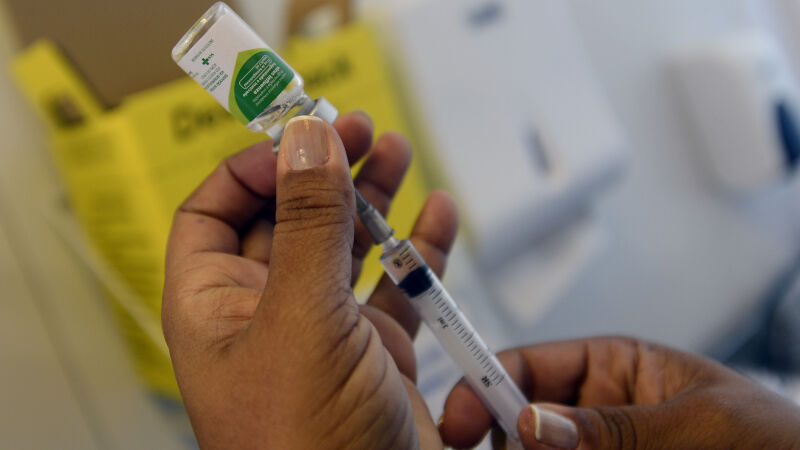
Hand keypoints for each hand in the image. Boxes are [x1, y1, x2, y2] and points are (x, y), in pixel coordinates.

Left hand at [162, 112, 456, 448]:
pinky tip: (436, 216)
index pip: (216, 211)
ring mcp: (326, 334)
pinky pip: (397, 288)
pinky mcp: (378, 356)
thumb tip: (306, 142)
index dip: (254, 166)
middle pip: (289, 218)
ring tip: (396, 154)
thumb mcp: (302, 321)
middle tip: (358, 130)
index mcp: (217, 307)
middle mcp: (267, 315)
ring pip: (346, 247)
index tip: (300, 135)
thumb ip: (308, 227)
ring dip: (372, 198)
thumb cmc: (304, 449)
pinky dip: (420, 249)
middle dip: (324, 169)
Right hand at [440, 337, 799, 448]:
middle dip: (504, 442)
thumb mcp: (701, 424)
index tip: (458, 422)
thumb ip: (617, 429)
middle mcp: (599, 415)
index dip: (488, 386)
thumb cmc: (782, 443)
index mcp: (617, 368)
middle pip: (522, 425)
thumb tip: (533, 425)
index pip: (534, 366)